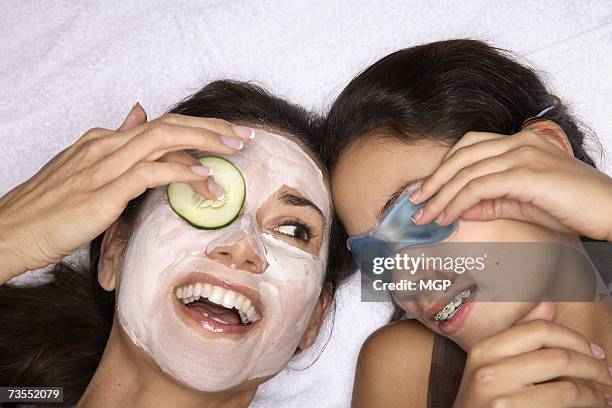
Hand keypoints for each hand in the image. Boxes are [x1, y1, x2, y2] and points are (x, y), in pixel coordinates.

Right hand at [0, 103, 253, 280]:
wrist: (8, 231)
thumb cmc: (47, 208)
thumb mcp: (84, 168)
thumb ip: (116, 142)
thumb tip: (138, 114)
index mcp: (103, 140)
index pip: (160, 124)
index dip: (198, 127)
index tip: (228, 134)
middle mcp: (105, 145)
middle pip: (169, 124)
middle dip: (212, 128)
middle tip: (245, 135)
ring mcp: (103, 165)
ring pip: (164, 139)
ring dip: (205, 143)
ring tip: (235, 150)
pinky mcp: (103, 191)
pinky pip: (150, 172)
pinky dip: (181, 171)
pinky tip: (206, 176)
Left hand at [410, 122, 611, 240]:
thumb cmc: (572, 207)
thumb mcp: (524, 201)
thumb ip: (493, 200)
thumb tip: (461, 208)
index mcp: (520, 141)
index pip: (469, 147)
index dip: (444, 167)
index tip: (426, 189)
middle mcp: (518, 142)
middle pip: (461, 155)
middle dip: (434, 180)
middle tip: (414, 202)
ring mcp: (522, 155)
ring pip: (466, 172)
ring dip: (440, 195)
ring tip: (423, 216)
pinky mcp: (525, 174)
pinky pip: (478, 187)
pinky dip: (457, 202)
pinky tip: (445, 217)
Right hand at [453, 302, 611, 406]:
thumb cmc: (480, 402)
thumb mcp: (490, 365)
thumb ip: (518, 336)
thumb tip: (547, 304)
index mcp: (484, 349)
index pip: (538, 330)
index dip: (573, 338)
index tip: (592, 350)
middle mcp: (490, 371)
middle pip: (558, 356)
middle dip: (592, 365)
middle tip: (606, 373)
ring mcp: (502, 397)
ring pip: (567, 387)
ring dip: (595, 390)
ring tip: (605, 394)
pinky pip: (564, 405)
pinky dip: (588, 403)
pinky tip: (594, 404)